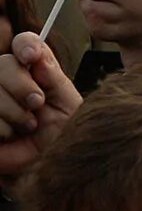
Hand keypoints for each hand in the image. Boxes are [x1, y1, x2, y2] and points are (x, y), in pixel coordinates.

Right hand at [0, 32, 79, 180]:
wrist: (51, 167)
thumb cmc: (62, 136)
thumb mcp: (66, 104)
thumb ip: (52, 77)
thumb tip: (37, 54)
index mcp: (32, 71)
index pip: (23, 43)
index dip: (25, 45)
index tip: (31, 57)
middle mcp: (6, 81)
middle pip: (1, 64)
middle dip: (21, 85)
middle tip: (36, 104)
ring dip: (13, 112)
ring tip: (27, 126)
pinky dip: (1, 128)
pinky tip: (10, 137)